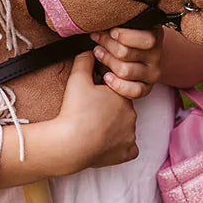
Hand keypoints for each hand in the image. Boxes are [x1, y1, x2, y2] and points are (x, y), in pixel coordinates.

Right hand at [59, 50, 138, 169]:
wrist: (70, 143)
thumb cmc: (74, 111)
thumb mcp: (77, 79)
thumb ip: (84, 61)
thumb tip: (89, 50)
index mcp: (122, 94)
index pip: (117, 91)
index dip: (104, 95)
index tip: (92, 100)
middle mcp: (131, 114)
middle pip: (121, 110)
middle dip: (109, 112)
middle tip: (90, 116)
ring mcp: (130, 134)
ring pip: (125, 129)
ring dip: (113, 130)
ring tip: (94, 131)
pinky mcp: (127, 152)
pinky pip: (128, 149)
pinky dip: (119, 148)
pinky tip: (106, 145)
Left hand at [90, 27, 160, 100]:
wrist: (135, 54)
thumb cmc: (124, 36)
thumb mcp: (126, 25)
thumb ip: (119, 22)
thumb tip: (101, 19)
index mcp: (155, 35)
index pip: (146, 39)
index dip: (125, 35)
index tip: (111, 32)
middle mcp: (157, 55)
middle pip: (127, 53)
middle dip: (108, 45)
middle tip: (96, 39)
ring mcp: (153, 72)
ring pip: (125, 70)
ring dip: (107, 61)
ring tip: (98, 53)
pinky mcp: (147, 88)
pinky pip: (133, 90)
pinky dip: (117, 84)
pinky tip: (106, 76)